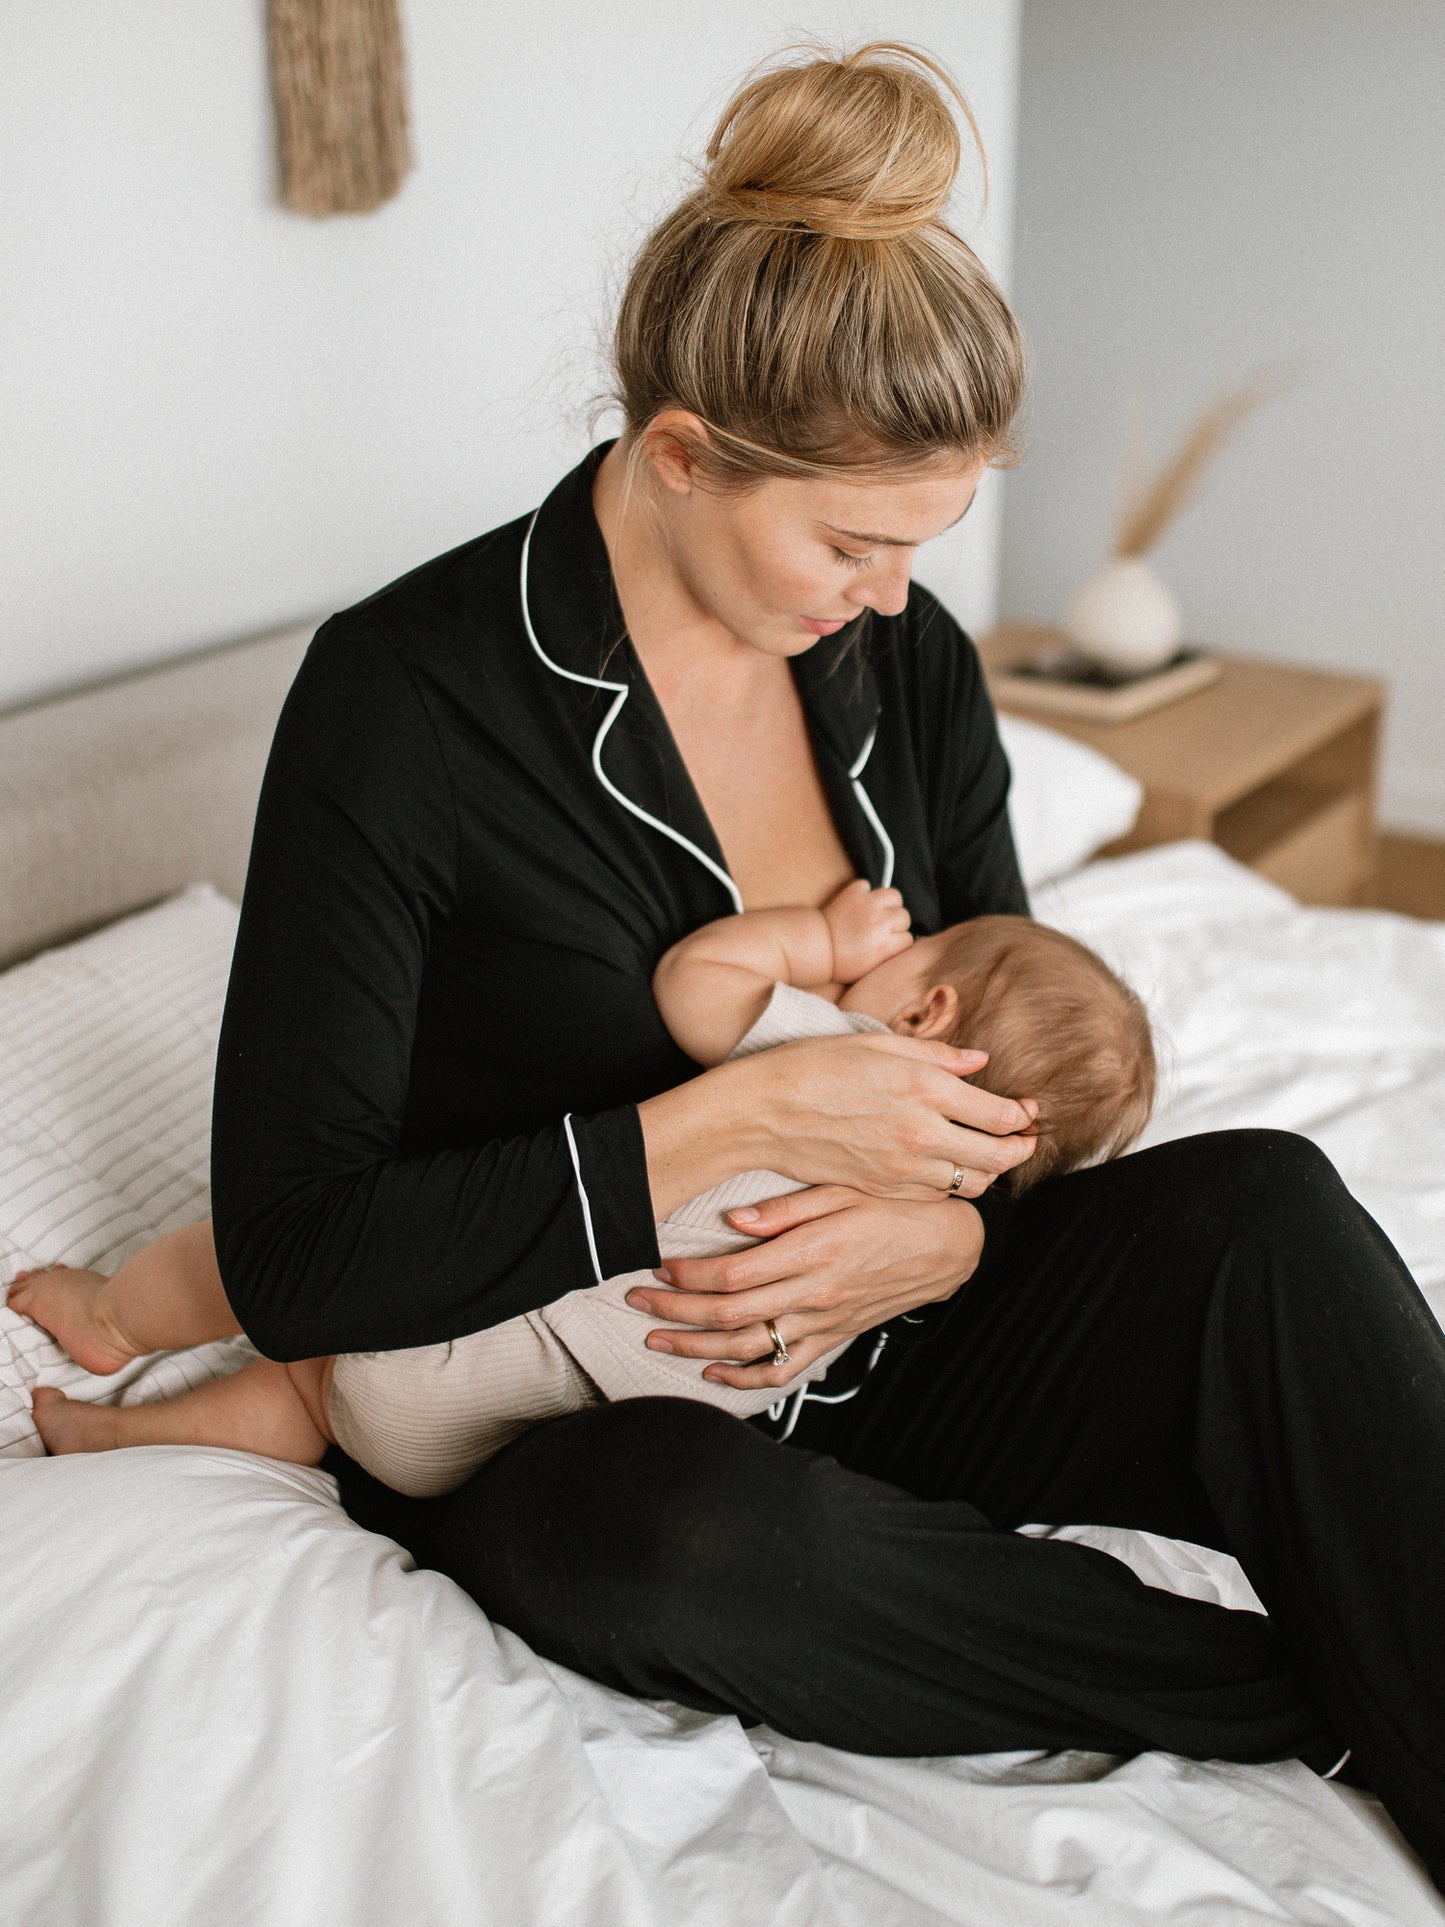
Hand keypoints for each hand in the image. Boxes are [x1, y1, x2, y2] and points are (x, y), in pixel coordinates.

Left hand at [626, 1185, 985, 1390]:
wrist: (947, 1247)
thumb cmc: (894, 1209)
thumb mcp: (843, 1191)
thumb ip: (786, 1210)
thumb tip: (732, 1217)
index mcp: (812, 1253)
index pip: (733, 1273)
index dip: (689, 1273)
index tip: (660, 1261)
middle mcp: (813, 1296)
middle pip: (728, 1314)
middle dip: (675, 1308)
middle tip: (635, 1297)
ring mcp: (822, 1323)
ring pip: (747, 1348)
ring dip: (694, 1347)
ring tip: (655, 1337)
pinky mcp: (832, 1338)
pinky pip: (782, 1370)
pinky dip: (743, 1379)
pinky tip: (711, 1372)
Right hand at [740, 1030, 1035, 1201]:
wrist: (762, 1112)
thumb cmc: (814, 1065)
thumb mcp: (878, 1043)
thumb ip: (938, 1055)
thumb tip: (982, 1062)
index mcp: (927, 1087)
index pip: (1003, 1115)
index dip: (1024, 1115)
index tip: (1027, 1110)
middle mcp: (923, 1132)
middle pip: (999, 1156)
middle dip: (1019, 1149)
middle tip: (1023, 1139)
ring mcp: (903, 1167)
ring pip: (972, 1183)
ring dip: (987, 1170)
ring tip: (985, 1153)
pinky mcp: (884, 1188)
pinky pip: (937, 1195)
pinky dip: (950, 1184)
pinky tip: (943, 1165)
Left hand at [822, 879, 912, 982]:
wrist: (814, 948)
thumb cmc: (841, 963)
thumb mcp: (870, 969)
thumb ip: (889, 955)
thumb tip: (901, 943)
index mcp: (886, 945)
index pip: (908, 937)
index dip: (899, 941)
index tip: (889, 944)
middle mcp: (880, 922)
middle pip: (904, 916)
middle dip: (896, 923)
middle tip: (883, 928)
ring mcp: (867, 904)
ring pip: (894, 895)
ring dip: (888, 903)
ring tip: (878, 911)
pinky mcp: (853, 892)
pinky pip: (867, 885)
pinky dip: (864, 891)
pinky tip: (859, 903)